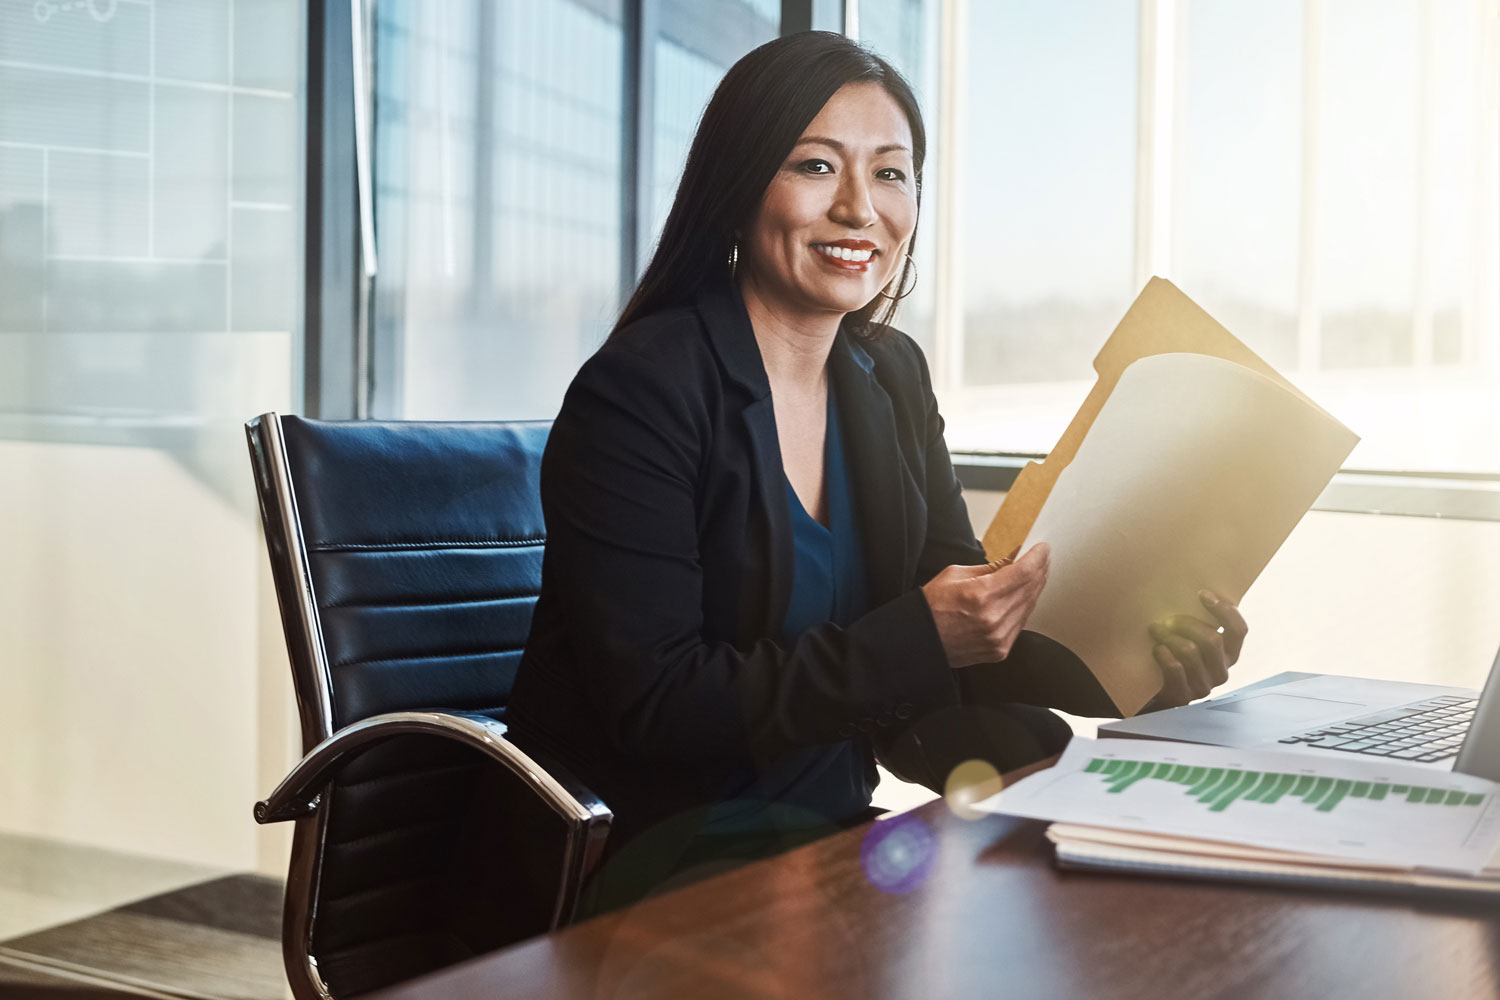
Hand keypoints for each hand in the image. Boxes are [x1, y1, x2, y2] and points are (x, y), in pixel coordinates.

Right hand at [921, 544, 1049, 667]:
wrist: (919, 641)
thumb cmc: (932, 607)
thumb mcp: (956, 575)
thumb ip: (991, 568)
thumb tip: (1015, 558)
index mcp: (980, 595)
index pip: (1024, 571)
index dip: (1038, 557)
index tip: (1042, 548)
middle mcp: (993, 618)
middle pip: (1031, 588)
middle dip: (1039, 569)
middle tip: (1042, 557)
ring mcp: (998, 637)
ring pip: (1030, 606)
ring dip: (1035, 588)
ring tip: (1036, 574)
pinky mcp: (1000, 650)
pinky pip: (1022, 623)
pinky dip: (1026, 607)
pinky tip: (1025, 596)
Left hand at [1143, 590, 1248, 708]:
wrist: (1159, 693)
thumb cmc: (1179, 657)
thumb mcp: (1195, 641)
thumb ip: (1202, 624)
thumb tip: (1196, 593)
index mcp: (1230, 654)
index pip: (1238, 630)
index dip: (1224, 610)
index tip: (1202, 594)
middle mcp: (1221, 671)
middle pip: (1212, 640)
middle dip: (1187, 623)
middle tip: (1167, 618)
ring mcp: (1204, 685)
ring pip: (1190, 652)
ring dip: (1170, 636)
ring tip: (1155, 629)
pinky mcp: (1184, 696)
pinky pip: (1175, 669)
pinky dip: (1164, 655)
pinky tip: (1157, 649)